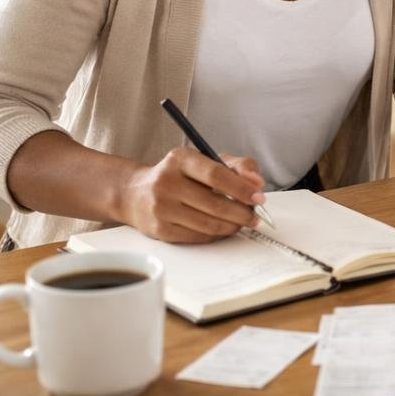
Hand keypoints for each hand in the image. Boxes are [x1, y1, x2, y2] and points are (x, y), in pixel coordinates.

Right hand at [120, 148, 264, 243]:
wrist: (136, 193)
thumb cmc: (180, 175)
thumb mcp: (207, 160)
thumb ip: (238, 165)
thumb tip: (257, 183)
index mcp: (180, 159)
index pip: (216, 175)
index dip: (241, 188)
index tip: (259, 197)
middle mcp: (166, 182)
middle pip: (214, 203)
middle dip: (242, 212)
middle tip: (255, 215)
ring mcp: (160, 208)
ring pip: (208, 223)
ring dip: (233, 225)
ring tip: (243, 222)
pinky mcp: (159, 230)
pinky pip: (197, 236)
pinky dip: (217, 234)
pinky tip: (224, 228)